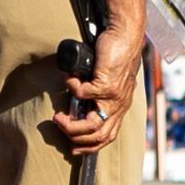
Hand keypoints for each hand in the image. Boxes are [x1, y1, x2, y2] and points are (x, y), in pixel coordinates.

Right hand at [50, 23, 143, 154]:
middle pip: (98, 136)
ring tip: (58, 116)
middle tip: (60, 126)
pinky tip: (69, 78)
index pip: (107, 136)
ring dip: (71, 125)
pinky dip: (71, 87)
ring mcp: (114, 97)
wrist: (126, 36)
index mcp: (120, 107)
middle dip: (75, 138)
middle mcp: (119, 106)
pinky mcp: (107, 84)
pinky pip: (83, 94)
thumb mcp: (111, 80)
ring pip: (91, 124)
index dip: (90, 147)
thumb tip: (79, 101)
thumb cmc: (117, 54)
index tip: (73, 148)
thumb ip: (100, 93)